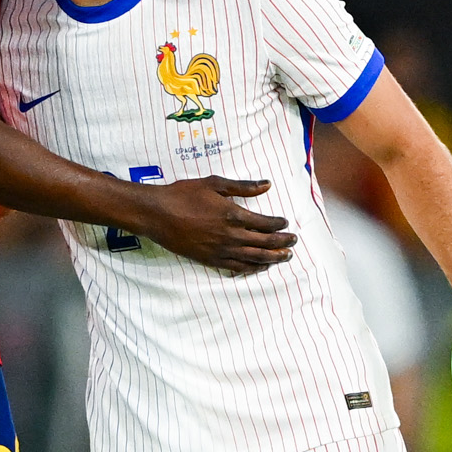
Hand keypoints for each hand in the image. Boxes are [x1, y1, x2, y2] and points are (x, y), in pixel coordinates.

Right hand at [133, 176, 295, 273]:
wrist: (157, 214)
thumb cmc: (183, 195)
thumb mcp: (214, 184)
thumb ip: (243, 187)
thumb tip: (267, 184)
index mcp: (233, 215)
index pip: (265, 223)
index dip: (279, 224)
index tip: (286, 223)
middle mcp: (230, 235)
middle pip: (265, 243)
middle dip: (283, 243)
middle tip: (294, 242)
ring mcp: (221, 250)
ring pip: (255, 258)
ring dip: (273, 258)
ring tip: (286, 257)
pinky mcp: (211, 260)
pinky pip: (238, 267)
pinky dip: (253, 268)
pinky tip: (261, 267)